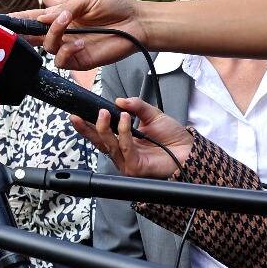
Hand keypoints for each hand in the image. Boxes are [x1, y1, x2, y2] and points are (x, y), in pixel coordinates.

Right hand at [18, 0, 145, 71]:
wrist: (136, 22)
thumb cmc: (114, 6)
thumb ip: (65, 9)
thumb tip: (43, 18)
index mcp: (61, 16)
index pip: (34, 18)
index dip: (19, 19)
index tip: (4, 19)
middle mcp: (62, 33)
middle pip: (33, 36)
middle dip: (22, 33)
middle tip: (16, 30)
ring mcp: (70, 48)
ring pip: (47, 47)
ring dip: (53, 34)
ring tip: (68, 22)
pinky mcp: (80, 60)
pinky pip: (63, 61)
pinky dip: (68, 51)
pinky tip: (81, 43)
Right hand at [70, 97, 192, 179]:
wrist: (189, 149)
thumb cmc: (172, 136)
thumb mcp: (152, 114)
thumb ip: (136, 106)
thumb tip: (119, 100)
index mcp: (122, 141)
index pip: (100, 134)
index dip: (86, 126)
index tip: (76, 113)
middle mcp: (122, 153)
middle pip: (99, 142)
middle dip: (89, 127)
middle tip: (92, 111)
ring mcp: (127, 162)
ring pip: (109, 145)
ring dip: (106, 127)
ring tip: (107, 112)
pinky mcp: (134, 167)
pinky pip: (124, 148)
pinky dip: (123, 132)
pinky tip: (126, 119)